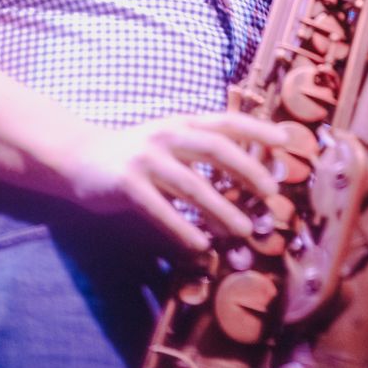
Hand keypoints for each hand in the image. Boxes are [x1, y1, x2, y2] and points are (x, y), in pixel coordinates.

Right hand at [65, 110, 289, 251]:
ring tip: (245, 229)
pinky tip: (201, 245)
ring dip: (221, 208)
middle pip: (214, 148)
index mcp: (182, 123)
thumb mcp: (169, 142)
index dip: (257, 129)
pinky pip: (160, 209)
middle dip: (247, 170)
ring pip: (191, 183)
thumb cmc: (136, 155)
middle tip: (271, 193)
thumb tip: (247, 174)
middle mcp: (167, 135)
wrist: (80, 157)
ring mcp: (146, 158)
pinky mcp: (127, 184)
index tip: (287, 141)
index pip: (225, 122)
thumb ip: (201, 151)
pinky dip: (183, 228)